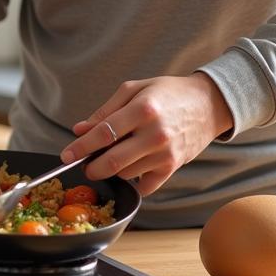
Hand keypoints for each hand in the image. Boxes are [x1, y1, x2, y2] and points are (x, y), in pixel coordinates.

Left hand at [59, 72, 234, 195]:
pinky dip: (132, 182)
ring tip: (111, 157)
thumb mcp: (133, 90)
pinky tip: (129, 169)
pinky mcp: (173, 167)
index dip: (81, 146)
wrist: (208, 104)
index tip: (67, 155)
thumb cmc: (168, 93)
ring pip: (126, 174)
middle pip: (113, 161)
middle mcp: (155, 134)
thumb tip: (79, 129)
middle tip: (84, 165)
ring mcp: (166, 154)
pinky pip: (145, 186)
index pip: (104, 133)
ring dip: (112, 171)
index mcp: (142, 109)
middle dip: (92, 167)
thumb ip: (104, 111)